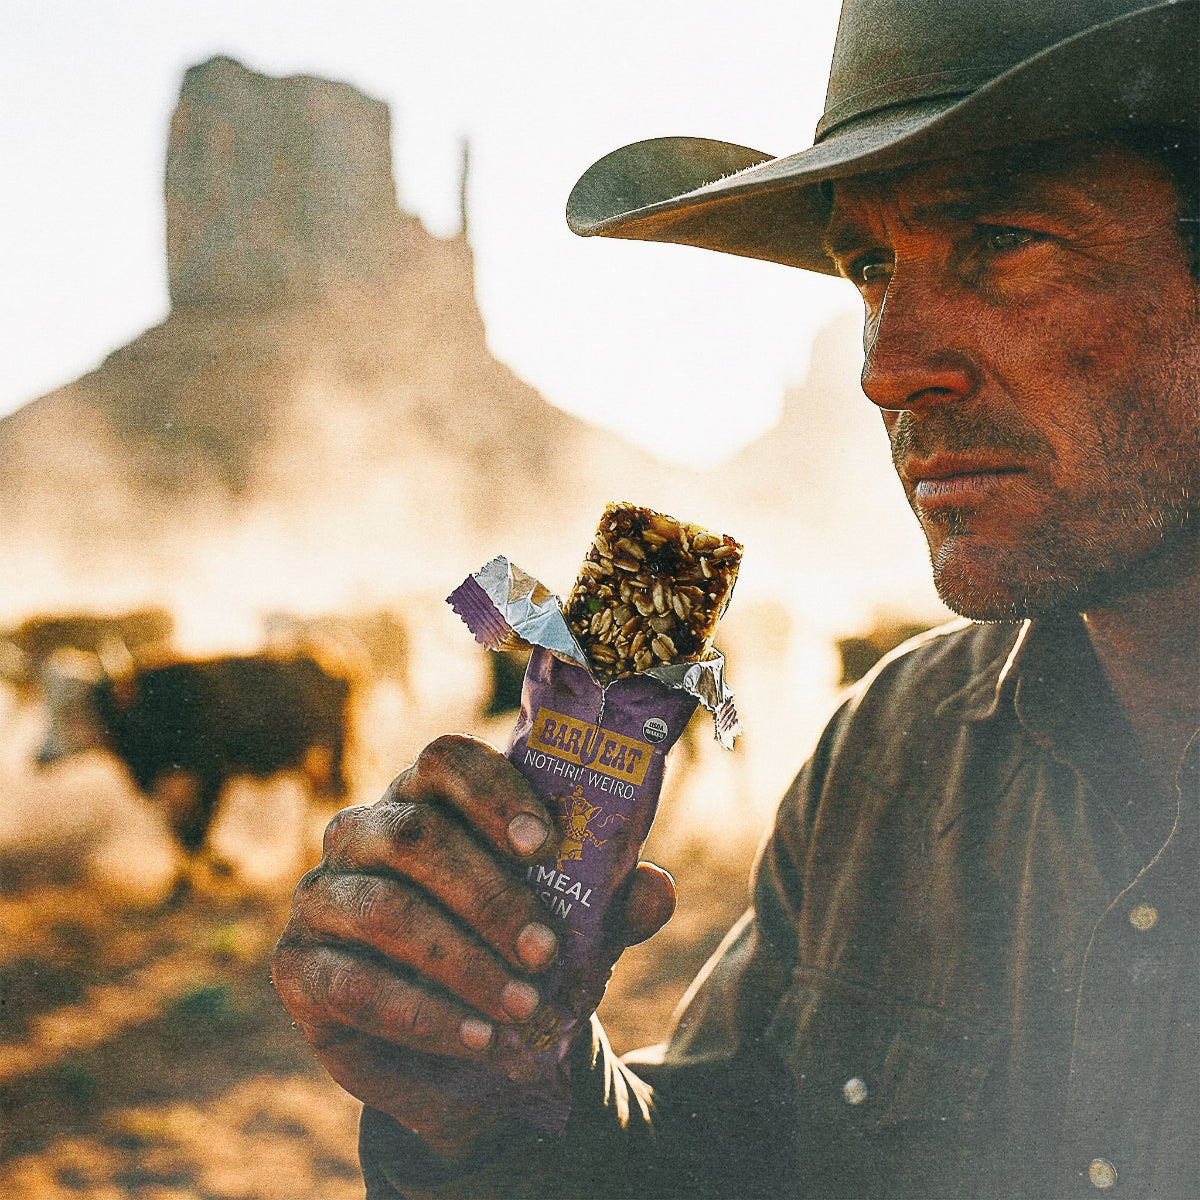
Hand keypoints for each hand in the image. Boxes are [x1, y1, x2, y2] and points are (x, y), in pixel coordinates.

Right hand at [270, 734, 674, 1157]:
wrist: (461, 1052)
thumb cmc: (514, 959)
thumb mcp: (573, 931)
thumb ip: (611, 905)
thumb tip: (657, 888)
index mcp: (427, 799)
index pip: (445, 761)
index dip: (493, 793)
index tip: (546, 844)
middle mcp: (364, 832)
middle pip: (415, 835)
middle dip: (488, 894)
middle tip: (546, 951)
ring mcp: (322, 896)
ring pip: (383, 907)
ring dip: (461, 961)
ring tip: (521, 1005)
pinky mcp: (298, 968)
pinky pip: (351, 983)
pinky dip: (423, 1014)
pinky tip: (478, 1039)